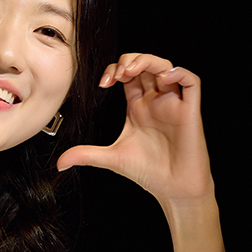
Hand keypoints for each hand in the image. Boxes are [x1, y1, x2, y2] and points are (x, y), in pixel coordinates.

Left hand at [57, 53, 213, 204]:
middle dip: (130, 61)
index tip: (102, 83)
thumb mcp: (111, 159)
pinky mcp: (190, 112)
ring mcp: (173, 104)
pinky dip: (179, 73)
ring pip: (167, 67)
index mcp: (137, 107)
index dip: (115, 70)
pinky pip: (192, 82)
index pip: (128, 75)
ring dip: (149, 61)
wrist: (174, 190)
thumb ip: (85, 155)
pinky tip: (164, 78)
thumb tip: (59, 162)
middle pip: (146, 65)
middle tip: (117, 74)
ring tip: (132, 71)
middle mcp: (156, 101)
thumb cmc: (148, 172)